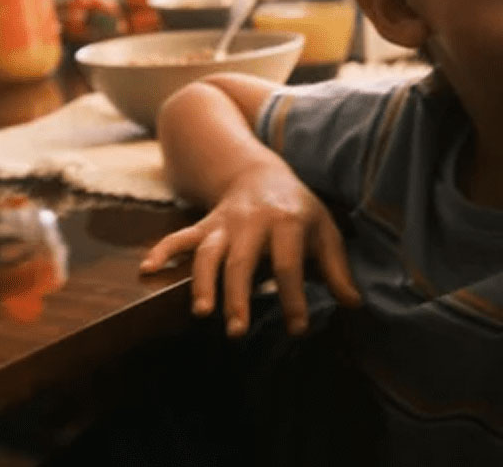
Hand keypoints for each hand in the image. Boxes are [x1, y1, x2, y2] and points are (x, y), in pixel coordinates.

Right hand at [140, 159, 360, 336]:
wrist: (260, 172)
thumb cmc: (298, 210)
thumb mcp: (324, 231)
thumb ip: (337, 268)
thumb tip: (355, 303)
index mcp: (287, 222)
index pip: (289, 264)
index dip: (293, 297)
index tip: (297, 329)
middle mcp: (252, 222)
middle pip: (242, 261)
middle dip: (238, 296)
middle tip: (237, 331)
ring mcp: (224, 224)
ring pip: (209, 253)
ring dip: (203, 282)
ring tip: (201, 312)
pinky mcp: (204, 226)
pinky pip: (180, 237)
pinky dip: (162, 250)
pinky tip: (147, 269)